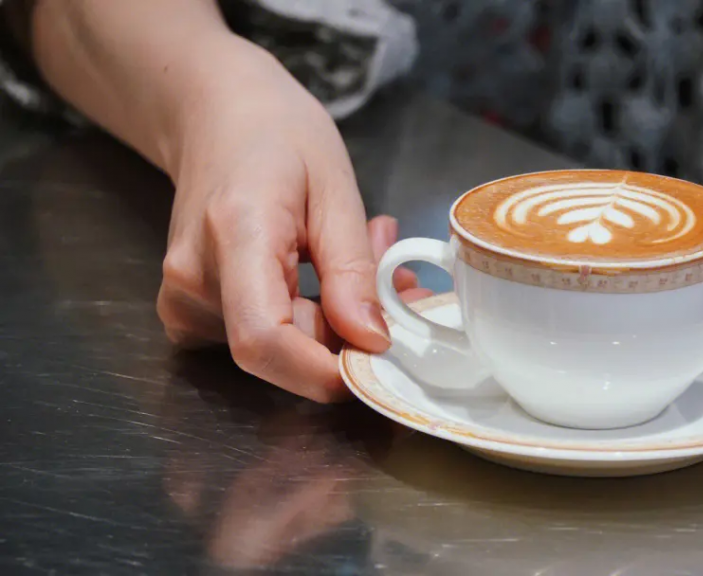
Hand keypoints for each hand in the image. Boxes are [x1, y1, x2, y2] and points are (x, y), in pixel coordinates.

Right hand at [157, 43, 428, 401]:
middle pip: (279, 350)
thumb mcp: (336, 189)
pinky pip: (263, 337)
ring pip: (278, 347)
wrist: (217, 118)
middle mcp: (194, 278)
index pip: (262, 340)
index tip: (378, 362)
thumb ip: (352, 270)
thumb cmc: (278, 137)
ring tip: (361, 259)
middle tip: (394, 281)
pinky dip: (309, 318)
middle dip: (349, 333)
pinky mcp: (189, 312)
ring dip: (335, 320)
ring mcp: (183, 299)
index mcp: (233, 235)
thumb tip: (371, 341)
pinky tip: (324, 274)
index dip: (320, 371)